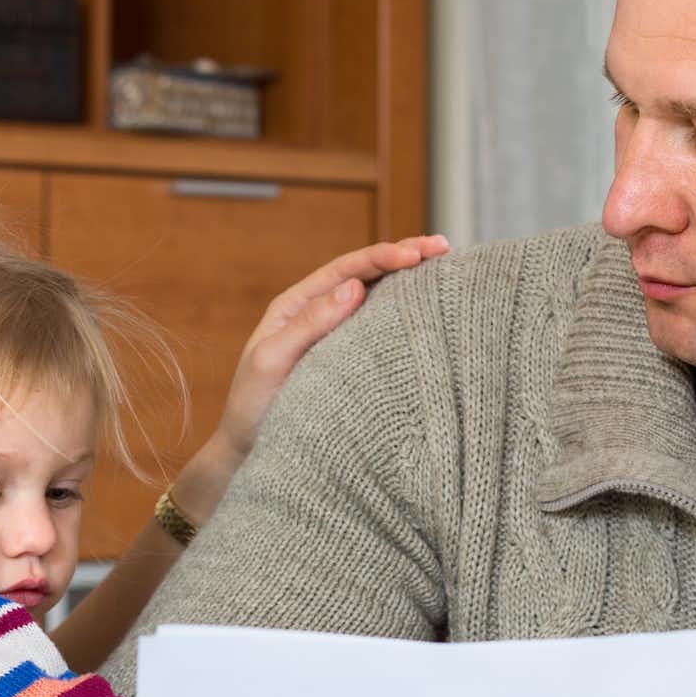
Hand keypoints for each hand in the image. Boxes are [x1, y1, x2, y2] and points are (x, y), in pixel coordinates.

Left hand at [177, 235, 449, 516]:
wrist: (248, 448)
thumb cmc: (254, 406)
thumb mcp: (272, 361)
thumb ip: (309, 325)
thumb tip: (355, 287)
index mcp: (297, 305)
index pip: (346, 270)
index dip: (382, 256)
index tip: (416, 254)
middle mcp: (318, 314)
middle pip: (367, 276)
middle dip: (405, 257)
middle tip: (444, 247)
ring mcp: (336, 337)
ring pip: (378, 300)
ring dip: (410, 283)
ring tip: (447, 269)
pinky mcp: (350, 362)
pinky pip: (380, 331)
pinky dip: (406, 317)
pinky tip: (431, 314)